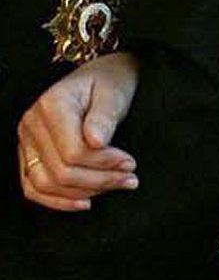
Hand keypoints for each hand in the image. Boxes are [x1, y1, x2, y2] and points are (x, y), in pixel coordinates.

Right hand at [18, 51, 139, 211]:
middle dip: (99, 180)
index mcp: (51, 105)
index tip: (130, 163)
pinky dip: (57, 200)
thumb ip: (105, 117)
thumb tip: (96, 142)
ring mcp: (26, 141)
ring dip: (83, 193)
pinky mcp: (29, 154)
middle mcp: (32, 123)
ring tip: (115, 185)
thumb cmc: (109, 83)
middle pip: (60, 172)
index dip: (103, 164)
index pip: (73, 152)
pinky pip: (33, 187)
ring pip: (45, 184)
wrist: (100, 77)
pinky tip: (84, 202)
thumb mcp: (114, 93)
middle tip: (130, 178)